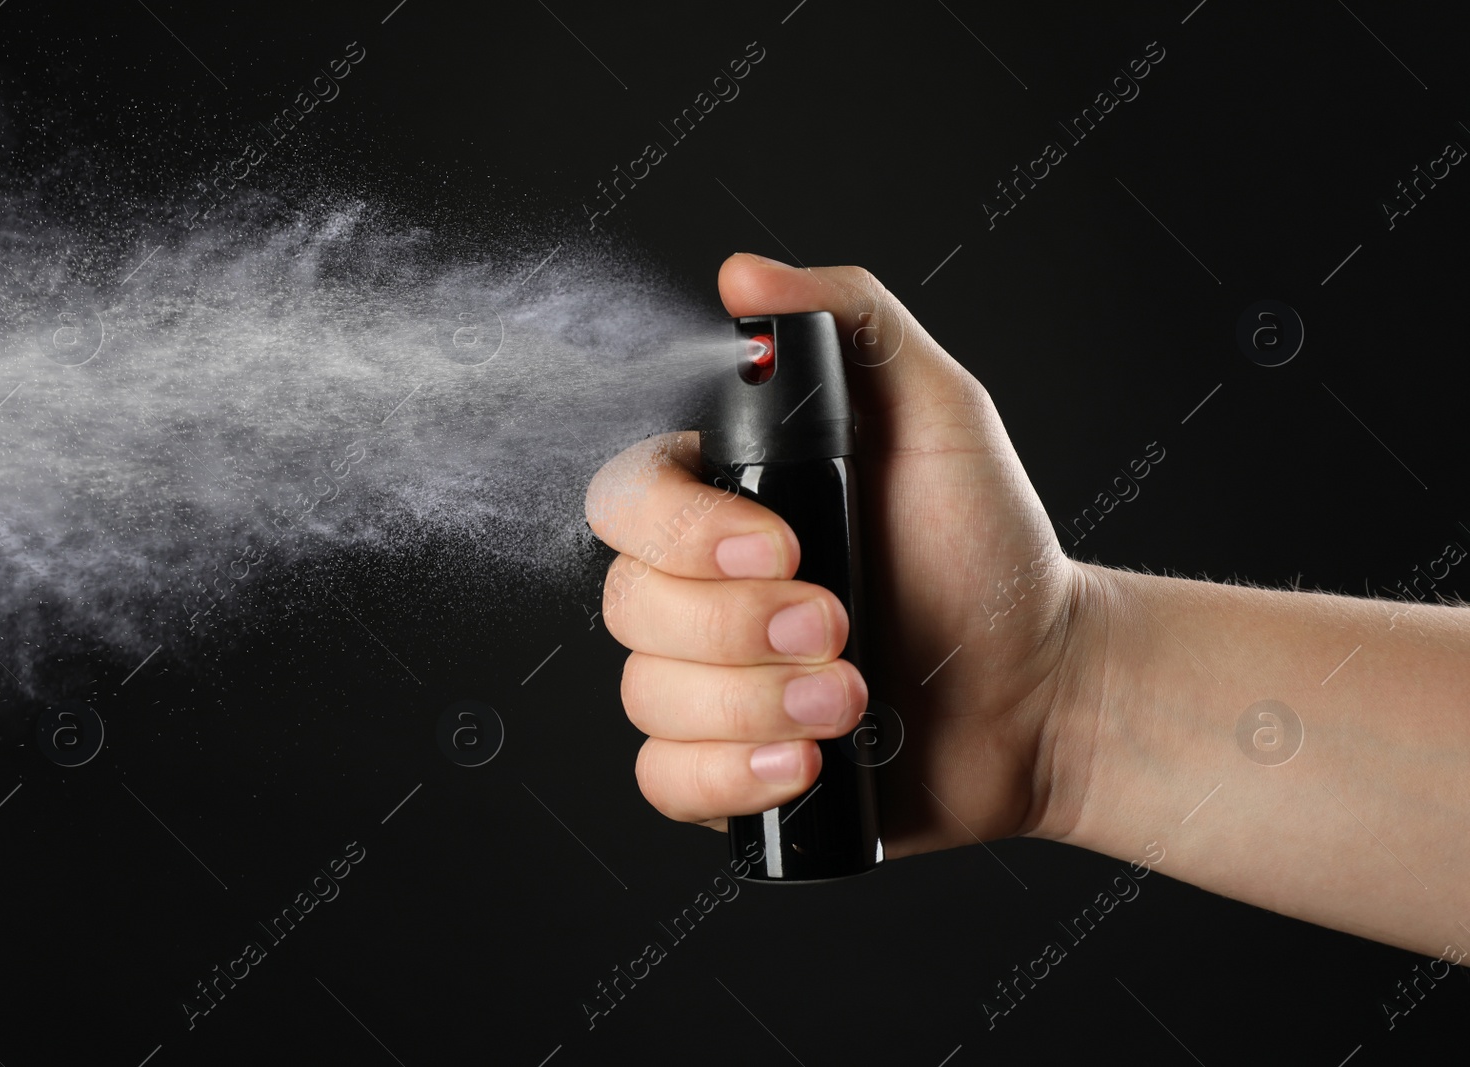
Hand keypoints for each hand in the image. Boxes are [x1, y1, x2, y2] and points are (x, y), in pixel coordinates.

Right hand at [585, 253, 1099, 859]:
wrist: (1042, 692)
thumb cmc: (989, 551)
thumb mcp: (940, 411)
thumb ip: (852, 322)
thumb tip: (742, 274)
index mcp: (728, 500)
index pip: (626, 499)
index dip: (681, 530)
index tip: (785, 545)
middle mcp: (700, 588)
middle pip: (627, 602)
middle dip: (737, 626)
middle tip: (843, 625)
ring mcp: (707, 681)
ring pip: (645, 694)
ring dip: (754, 703)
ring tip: (855, 701)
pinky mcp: (724, 767)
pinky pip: (663, 779)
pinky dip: (728, 778)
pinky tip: (806, 763)